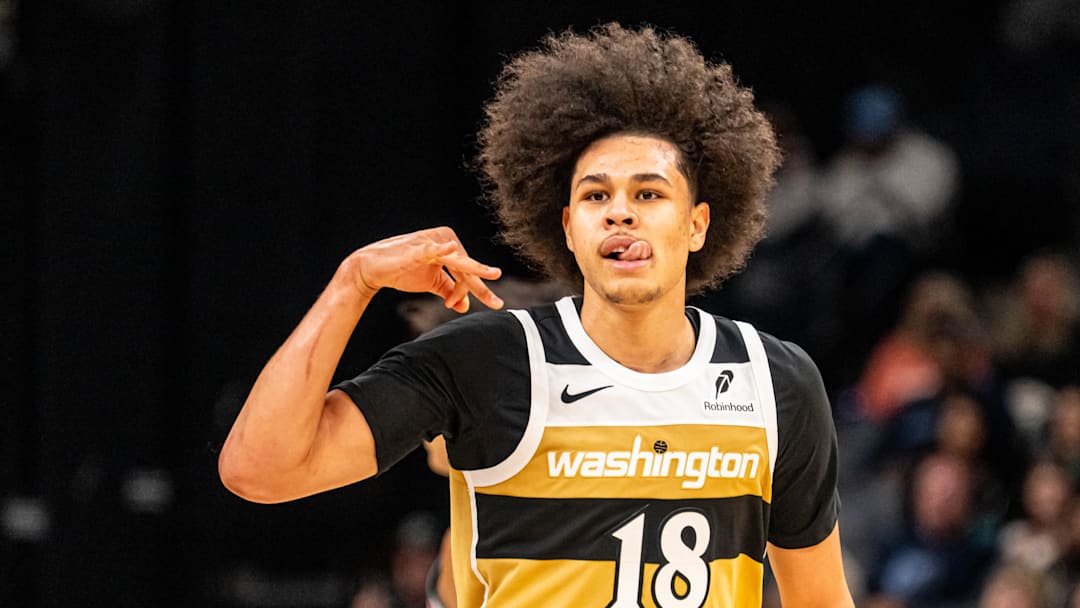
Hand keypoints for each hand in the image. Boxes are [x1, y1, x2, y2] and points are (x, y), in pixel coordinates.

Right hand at [345, 227, 502, 312]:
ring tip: (491, 275)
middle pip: (467, 268)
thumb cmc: (404, 271)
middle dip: (480, 288)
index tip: (457, 307)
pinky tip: (451, 248)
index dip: (468, 292)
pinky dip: (441, 249)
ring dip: (468, 279)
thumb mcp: (432, 282)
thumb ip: (450, 291)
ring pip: (457, 263)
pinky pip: (431, 249)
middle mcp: (445, 240)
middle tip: (497, 304)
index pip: (467, 272)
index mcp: (450, 248)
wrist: (373, 269)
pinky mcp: (417, 248)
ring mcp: (432, 243)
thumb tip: (466, 306)